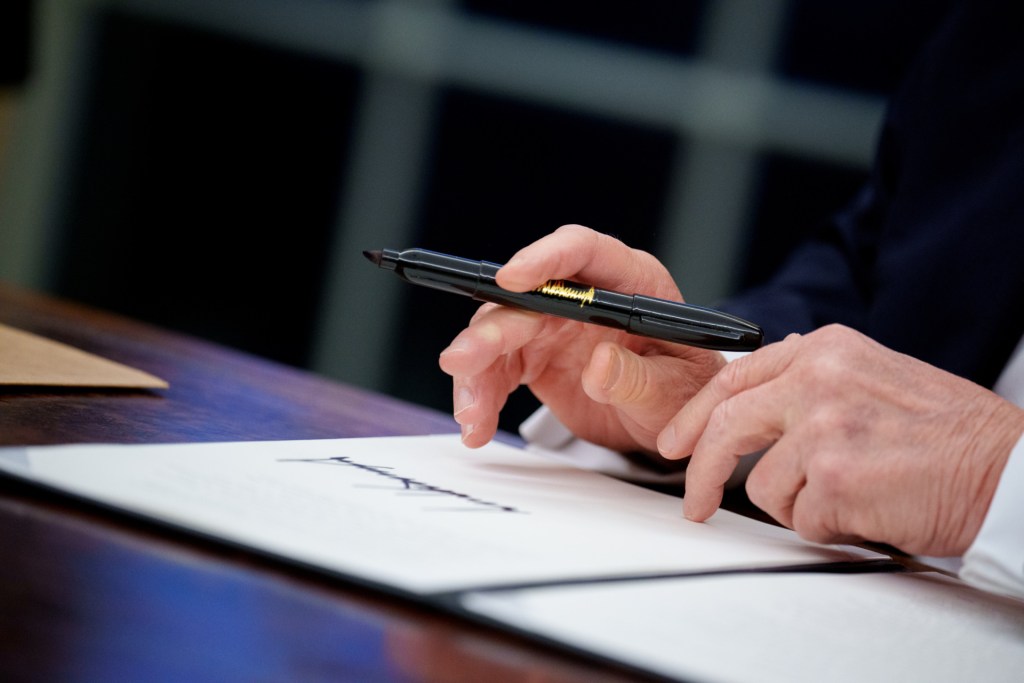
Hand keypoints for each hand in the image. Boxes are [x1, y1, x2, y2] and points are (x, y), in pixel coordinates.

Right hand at [439, 225, 724, 452]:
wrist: (669, 422)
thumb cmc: (685, 394)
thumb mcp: (674, 392)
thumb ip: (639, 380)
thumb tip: (601, 365)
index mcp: (630, 282)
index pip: (583, 252)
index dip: (545, 259)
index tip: (511, 278)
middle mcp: (584, 295)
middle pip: (526, 298)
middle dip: (489, 331)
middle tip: (461, 362)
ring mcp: (555, 323)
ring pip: (499, 332)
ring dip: (476, 372)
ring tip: (472, 415)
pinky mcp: (535, 354)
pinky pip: (497, 369)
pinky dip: (482, 396)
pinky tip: (476, 426)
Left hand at [659, 324, 1023, 555]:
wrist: (1011, 468)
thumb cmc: (952, 433)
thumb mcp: (875, 376)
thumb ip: (815, 379)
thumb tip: (761, 395)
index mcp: (825, 350)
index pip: (735, 377)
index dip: (697, 415)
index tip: (678, 441)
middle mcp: (817, 379)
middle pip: (726, 425)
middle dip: (699, 471)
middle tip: (693, 502)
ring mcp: (822, 428)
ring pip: (765, 486)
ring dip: (800, 504)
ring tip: (854, 495)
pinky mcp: (833, 479)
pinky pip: (802, 520)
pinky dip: (830, 527)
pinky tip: (870, 510)